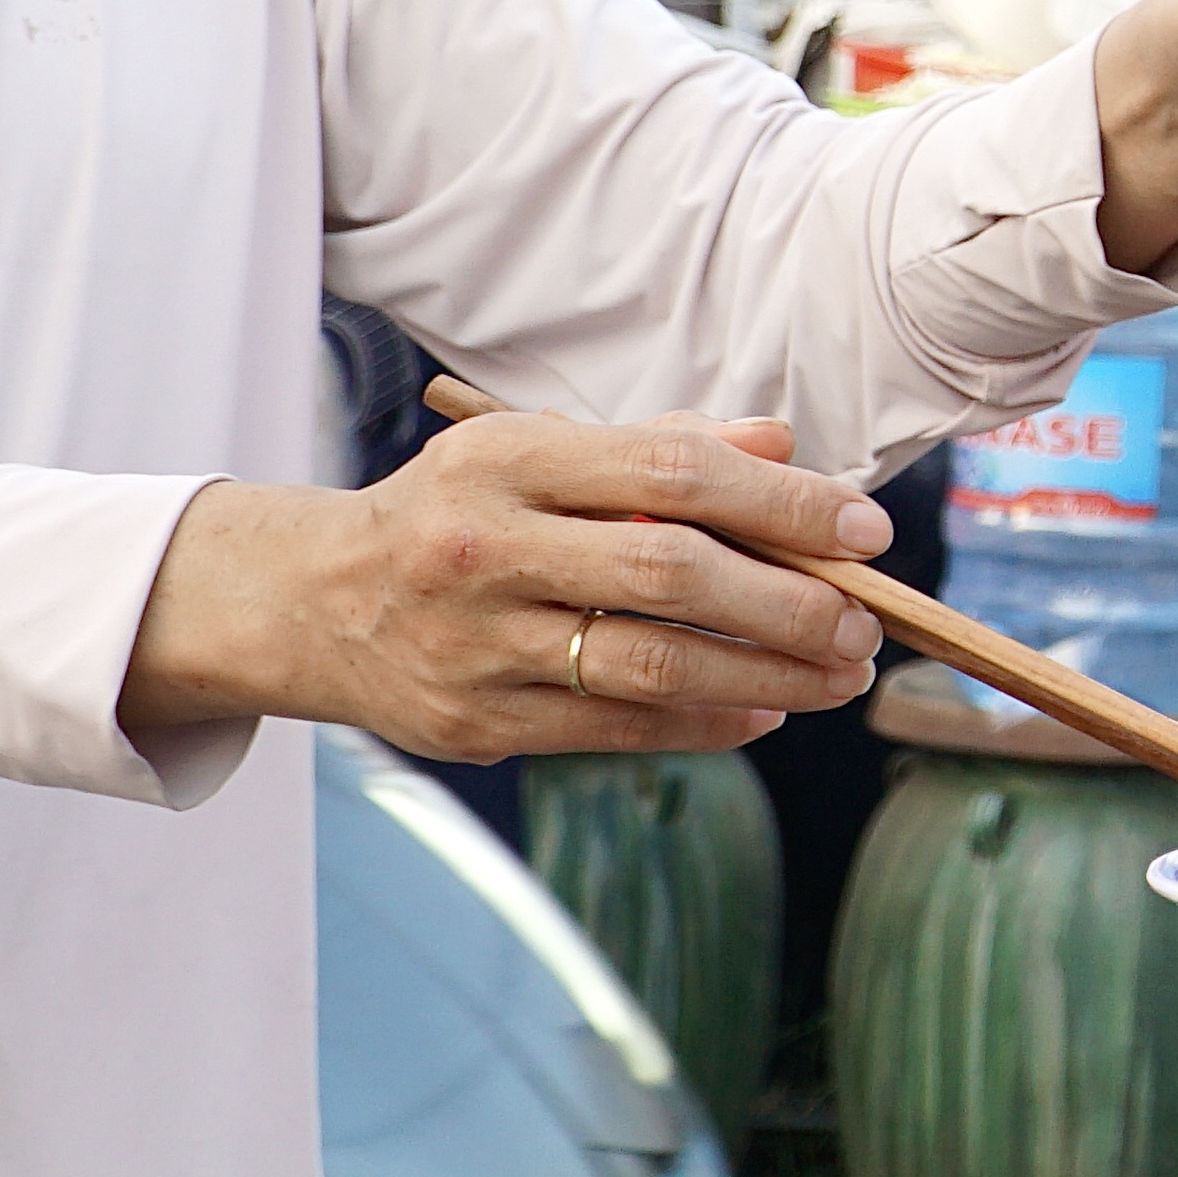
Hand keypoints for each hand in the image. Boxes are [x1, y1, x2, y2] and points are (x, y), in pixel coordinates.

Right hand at [123, 410, 886, 758]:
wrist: (313, 599)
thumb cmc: (455, 512)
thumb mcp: (537, 450)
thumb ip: (659, 448)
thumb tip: (782, 448)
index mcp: (510, 460)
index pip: (672, 477)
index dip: (782, 506)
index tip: (863, 530)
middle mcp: (487, 550)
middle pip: (671, 575)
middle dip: (789, 602)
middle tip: (864, 621)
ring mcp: (479, 644)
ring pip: (652, 665)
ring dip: (766, 674)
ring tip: (837, 672)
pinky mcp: (477, 723)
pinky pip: (616, 728)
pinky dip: (705, 722)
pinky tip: (763, 709)